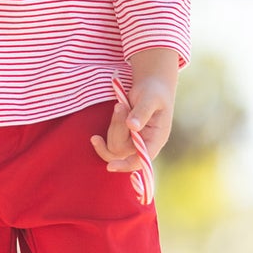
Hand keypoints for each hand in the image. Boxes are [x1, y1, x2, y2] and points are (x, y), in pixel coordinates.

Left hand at [90, 48, 177, 173]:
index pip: (142, 159)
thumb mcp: (150, 99)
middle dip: (117, 128)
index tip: (110, 166)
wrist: (150, 86)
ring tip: (120, 105)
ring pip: (112, 146)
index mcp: (156, 139)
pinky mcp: (123, 139)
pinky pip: (108, 145)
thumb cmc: (154, 92)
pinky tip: (96, 135)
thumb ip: (142, 112)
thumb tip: (132, 127)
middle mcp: (145, 145)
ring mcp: (133, 143)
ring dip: (113, 125)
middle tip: (120, 106)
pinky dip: (104, 135)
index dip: (127, 164)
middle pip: (121, 150)